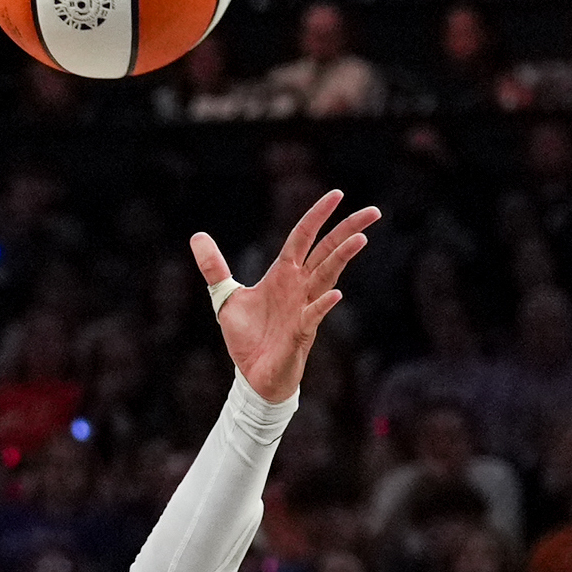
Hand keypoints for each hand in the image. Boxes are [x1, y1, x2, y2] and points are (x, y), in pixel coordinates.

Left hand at [199, 190, 379, 402]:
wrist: (253, 376)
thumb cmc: (248, 337)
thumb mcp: (225, 298)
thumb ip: (214, 267)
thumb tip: (197, 236)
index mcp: (283, 275)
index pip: (303, 238)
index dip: (317, 216)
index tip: (337, 194)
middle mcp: (299, 288)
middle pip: (327, 252)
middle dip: (348, 230)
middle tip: (374, 211)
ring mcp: (303, 309)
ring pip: (327, 278)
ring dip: (342, 258)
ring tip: (360, 238)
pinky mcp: (300, 334)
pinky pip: (314, 316)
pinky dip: (323, 305)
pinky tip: (334, 294)